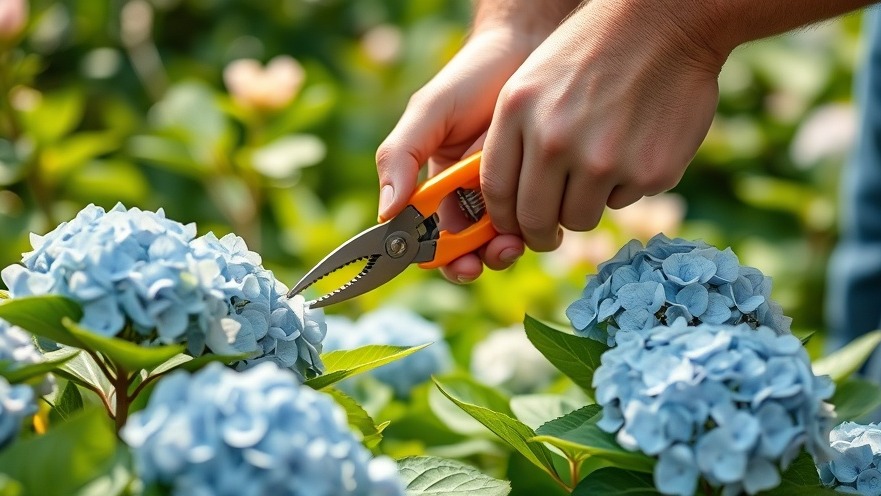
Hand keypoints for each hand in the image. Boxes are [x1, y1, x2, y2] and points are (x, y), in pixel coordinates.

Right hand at [375, 8, 572, 282]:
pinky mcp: (538, 190)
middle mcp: (467, 199)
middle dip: (474, 262)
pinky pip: (536, 223)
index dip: (436, 257)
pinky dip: (537, 229)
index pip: (426, 237)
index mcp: (433, 187)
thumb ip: (399, 157)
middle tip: (487, 256)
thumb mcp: (427, 114)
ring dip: (504, 252)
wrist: (525, 50)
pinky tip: (541, 216)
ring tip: (514, 241)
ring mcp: (503, 197)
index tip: (453, 262)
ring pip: (500, 245)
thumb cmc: (469, 80)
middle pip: (464, 251)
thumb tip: (385, 213)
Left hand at [481, 0, 727, 251]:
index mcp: (518, 113)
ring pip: (579, 219)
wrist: (665, 23)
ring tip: (597, 168)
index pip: (497, 192)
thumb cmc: (591, 52)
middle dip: (540, 233)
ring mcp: (603, 160)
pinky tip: (633, 144)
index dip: (504, 219)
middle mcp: (555, 140)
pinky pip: (623, 201)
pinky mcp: (648, 172)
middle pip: (536, 219)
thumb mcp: (531, 84)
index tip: (514, 225)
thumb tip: (508, 207)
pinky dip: (625, 185)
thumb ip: (513, 140)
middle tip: (550, 232)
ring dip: (584, 206)